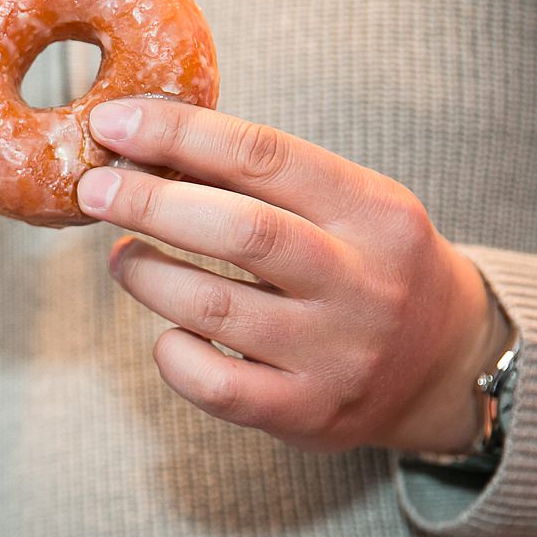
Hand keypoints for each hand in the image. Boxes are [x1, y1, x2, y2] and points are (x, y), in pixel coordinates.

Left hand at [74, 98, 510, 453]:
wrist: (443, 367)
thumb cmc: (367, 268)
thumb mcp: (349, 207)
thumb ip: (264, 181)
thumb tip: (145, 146)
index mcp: (373, 211)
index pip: (263, 156)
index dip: (177, 134)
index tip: (112, 124)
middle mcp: (361, 281)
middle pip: (238, 231)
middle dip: (148, 204)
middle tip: (93, 191)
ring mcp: (335, 352)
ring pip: (212, 308)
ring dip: (147, 275)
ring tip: (123, 258)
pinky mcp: (305, 412)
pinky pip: (213, 383)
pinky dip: (172, 353)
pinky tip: (168, 333)